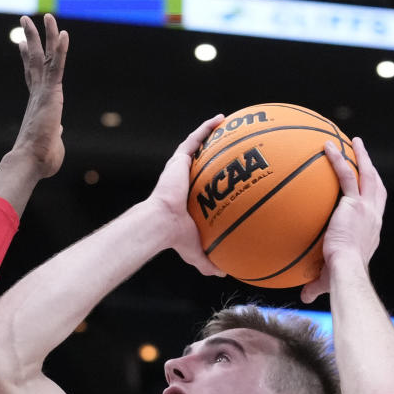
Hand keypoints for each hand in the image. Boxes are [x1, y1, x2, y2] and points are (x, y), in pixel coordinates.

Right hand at [11, 14, 67, 178]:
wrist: (30, 162)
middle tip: (26, 21)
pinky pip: (57, 67)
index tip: (23, 44)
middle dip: (31, 38)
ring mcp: (43, 92)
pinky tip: (64, 34)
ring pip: (44, 57)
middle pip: (34, 60)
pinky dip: (61, 51)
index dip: (28, 59)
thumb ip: (55, 132)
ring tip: (45, 15)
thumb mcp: (52, 141)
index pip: (32, 76)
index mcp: (37, 104)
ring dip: (45, 35)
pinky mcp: (51, 94)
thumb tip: (58, 130)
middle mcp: (37, 94)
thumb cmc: (40, 160)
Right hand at [148, 117, 226, 276]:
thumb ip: (209, 261)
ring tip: (228, 124)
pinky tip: (221, 119)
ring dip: (211, 134)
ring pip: (198, 146)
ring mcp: (181, 169)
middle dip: (214, 153)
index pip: (203, 185)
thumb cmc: (176, 238)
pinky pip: (195, 139)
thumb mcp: (197, 251)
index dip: (215, 179)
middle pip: (201, 162)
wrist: (162, 223)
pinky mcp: (179, 160)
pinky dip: (207, 128)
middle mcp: (185, 181)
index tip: (228, 175)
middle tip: (232, 146)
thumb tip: (224, 274)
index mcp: (189, 199)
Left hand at [300, 136, 385, 302]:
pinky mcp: (354, 204)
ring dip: (362, 157)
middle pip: (377, 187)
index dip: (372, 199)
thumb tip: (304, 297)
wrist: (346, 272)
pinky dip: (338, 159)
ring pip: (368, 175)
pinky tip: (327, 147)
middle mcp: (373, 218)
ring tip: (354, 142)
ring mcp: (366, 209)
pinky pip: (346, 175)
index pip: (374, 211)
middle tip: (364, 156)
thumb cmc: (340, 280)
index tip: (365, 191)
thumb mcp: (328, 280)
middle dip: (372, 169)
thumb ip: (316, 284)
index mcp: (370, 232)